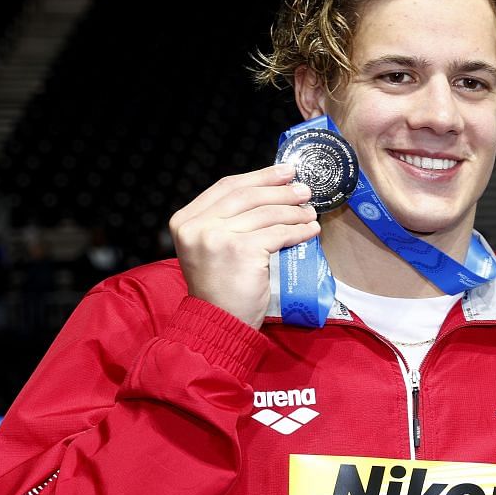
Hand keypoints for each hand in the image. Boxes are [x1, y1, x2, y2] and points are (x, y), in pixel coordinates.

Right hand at [169, 163, 321, 326]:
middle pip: (247, 195)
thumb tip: (270, 196)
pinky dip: (298, 231)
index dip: (259, 176)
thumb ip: (227, 222)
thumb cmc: (220, 289)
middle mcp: (196, 226)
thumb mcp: (210, 248)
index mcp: (185, 220)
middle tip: (304, 190)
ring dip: (294, 211)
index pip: (227, 187)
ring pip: (266, 214)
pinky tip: (310, 231)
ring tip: (310, 212)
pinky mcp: (241, 251)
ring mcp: (216, 237)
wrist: (216, 322)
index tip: (284, 171)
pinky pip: (278, 234)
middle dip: (280, 190)